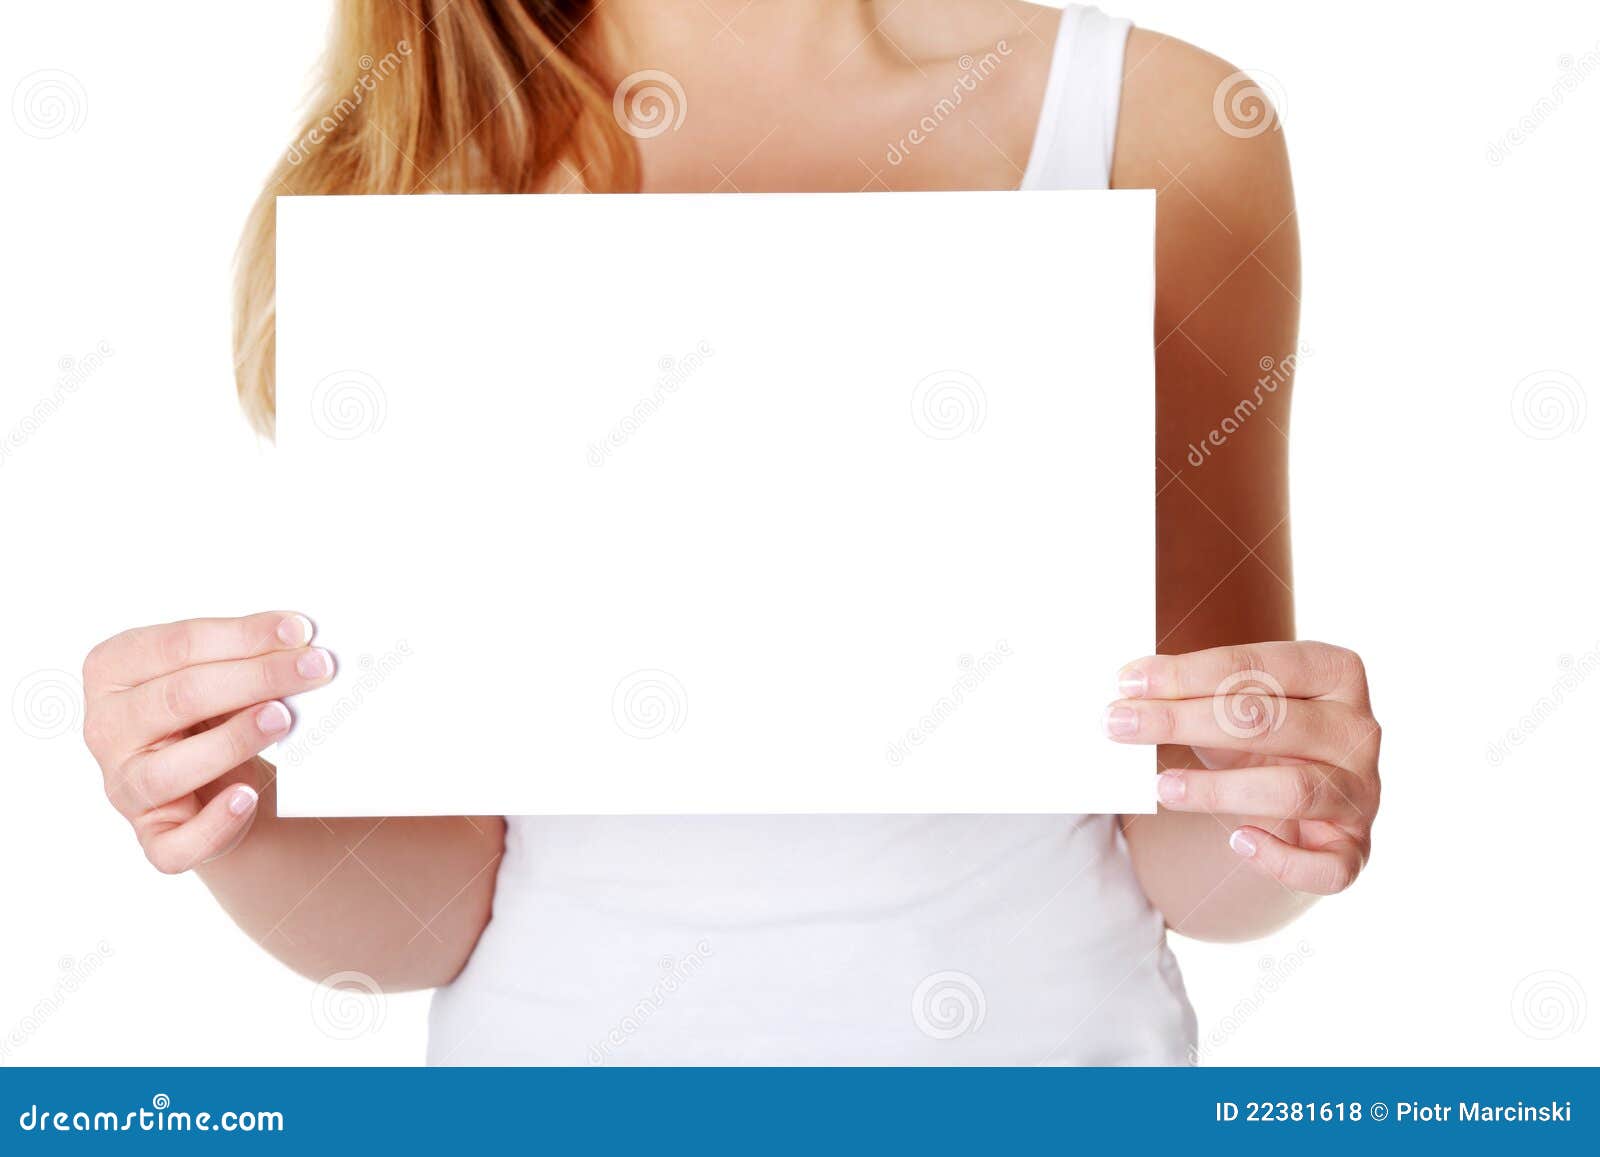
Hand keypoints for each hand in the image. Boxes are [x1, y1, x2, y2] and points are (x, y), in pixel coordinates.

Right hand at [82, 612, 334, 872]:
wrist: (210, 781)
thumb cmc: (211, 713)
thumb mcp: (216, 674)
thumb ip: (242, 654)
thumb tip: (299, 637)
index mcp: (113, 670)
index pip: (178, 646)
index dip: (242, 635)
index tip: (299, 630)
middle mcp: (106, 728)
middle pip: (180, 697)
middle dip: (255, 678)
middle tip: (313, 668)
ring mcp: (123, 786)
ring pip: (170, 768)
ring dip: (233, 740)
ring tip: (283, 718)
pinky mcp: (152, 836)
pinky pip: (175, 843)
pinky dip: (215, 822)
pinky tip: (248, 797)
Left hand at [1105, 642, 1379, 894]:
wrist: (1298, 803)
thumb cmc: (1260, 741)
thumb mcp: (1233, 706)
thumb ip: (1194, 693)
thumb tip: (1128, 690)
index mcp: (1336, 673)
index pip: (1257, 666)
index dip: (1187, 674)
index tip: (1127, 684)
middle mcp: (1358, 730)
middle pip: (1268, 722)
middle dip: (1184, 721)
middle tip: (1120, 725)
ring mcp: (1363, 792)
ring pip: (1293, 789)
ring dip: (1219, 789)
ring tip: (1162, 787)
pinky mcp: (1356, 849)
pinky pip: (1326, 865)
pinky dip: (1281, 859)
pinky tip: (1238, 840)